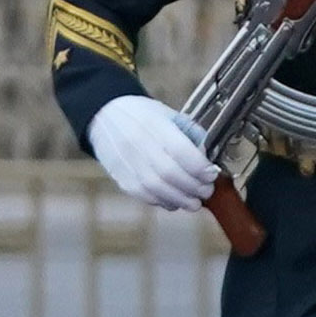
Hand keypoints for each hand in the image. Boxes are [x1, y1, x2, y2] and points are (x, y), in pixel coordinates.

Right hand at [89, 93, 217, 210]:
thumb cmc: (142, 115)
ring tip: (195, 202)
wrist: (104, 117)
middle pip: (169, 173)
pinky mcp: (121, 178)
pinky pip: (144, 195)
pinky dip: (162, 202)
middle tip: (207, 190)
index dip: (198, 166)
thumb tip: (209, 156)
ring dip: (180, 199)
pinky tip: (175, 201)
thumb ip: (190, 133)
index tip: (211, 173)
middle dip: (193, 187)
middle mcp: (137, 144)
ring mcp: (127, 163)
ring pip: (156, 189)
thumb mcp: (169, 114)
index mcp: (153, 124)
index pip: (179, 150)